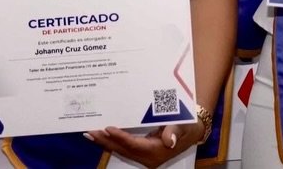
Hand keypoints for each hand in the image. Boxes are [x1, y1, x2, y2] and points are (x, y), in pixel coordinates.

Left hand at [84, 122, 203, 167]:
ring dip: (105, 143)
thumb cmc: (188, 125)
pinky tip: (102, 136)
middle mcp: (147, 157)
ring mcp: (143, 156)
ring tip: (90, 134)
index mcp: (157, 151)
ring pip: (120, 150)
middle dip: (105, 142)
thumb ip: (175, 131)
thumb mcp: (184, 125)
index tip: (108, 129)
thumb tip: (170, 140)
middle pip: (122, 150)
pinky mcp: (141, 151)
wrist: (193, 131)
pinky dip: (112, 142)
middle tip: (89, 132)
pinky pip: (123, 148)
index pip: (134, 145)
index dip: (121, 138)